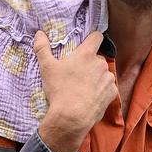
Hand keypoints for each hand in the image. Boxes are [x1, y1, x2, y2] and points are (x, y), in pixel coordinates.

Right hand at [35, 30, 115, 151]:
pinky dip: (102, 91)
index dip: (92, 38)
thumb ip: (42, 48)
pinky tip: (91, 97)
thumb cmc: (59, 90)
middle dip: (90, 63)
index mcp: (86, 54)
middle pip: (97, 58)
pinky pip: (108, 87)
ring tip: (84, 88)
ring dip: (97, 77)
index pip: (97, 37)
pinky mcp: (112, 93)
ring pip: (103, 73)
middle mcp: (101, 63)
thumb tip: (39, 33)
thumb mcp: (47, 68)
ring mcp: (108, 78)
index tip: (86, 44)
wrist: (72, 117)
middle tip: (77, 73)